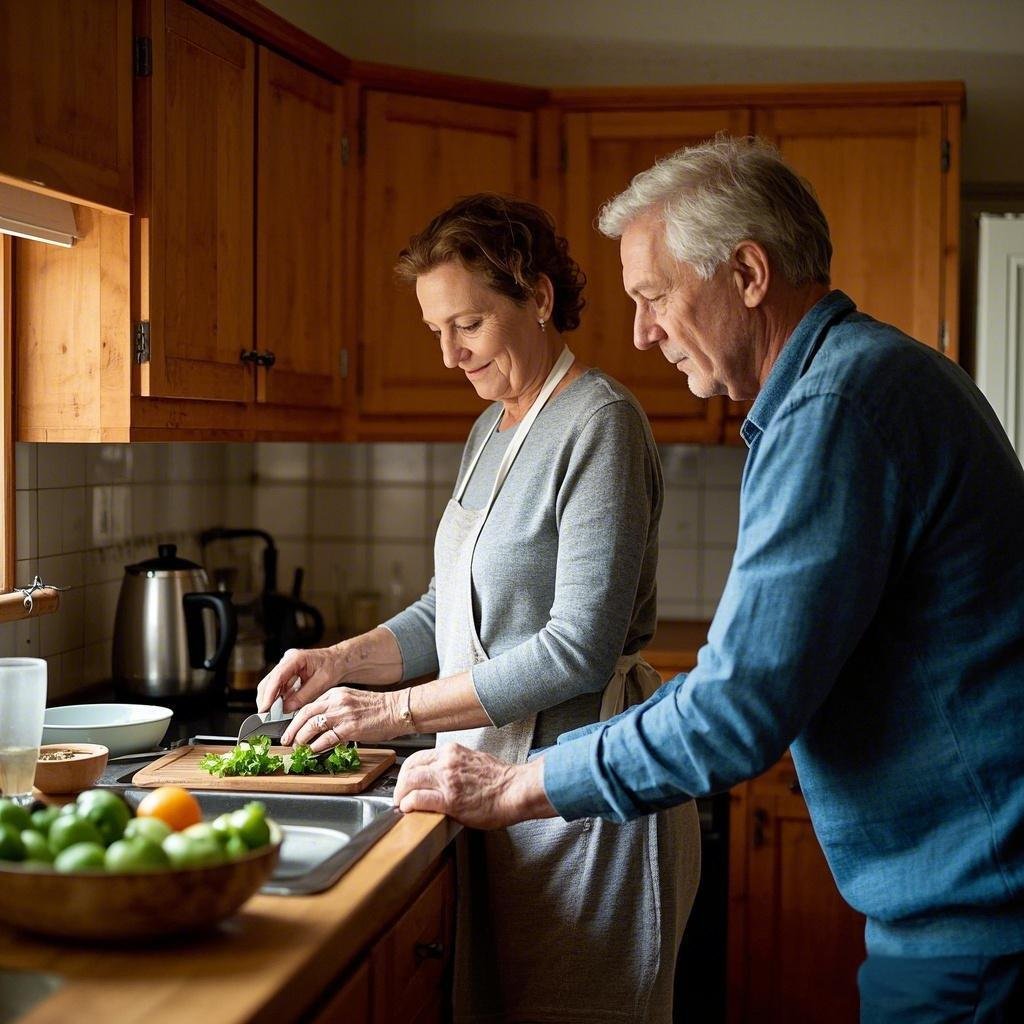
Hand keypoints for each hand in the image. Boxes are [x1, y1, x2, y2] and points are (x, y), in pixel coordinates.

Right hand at [256, 647, 338, 713]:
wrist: (339, 661)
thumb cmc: (333, 667)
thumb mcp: (321, 683)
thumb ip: (303, 696)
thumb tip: (286, 709)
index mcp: (295, 658)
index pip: (277, 677)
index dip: (269, 694)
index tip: (265, 709)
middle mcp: (287, 660)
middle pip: (269, 681)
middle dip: (266, 699)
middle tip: (266, 716)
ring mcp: (286, 666)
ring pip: (270, 685)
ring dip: (271, 700)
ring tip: (272, 715)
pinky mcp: (287, 673)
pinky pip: (278, 687)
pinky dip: (277, 698)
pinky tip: (280, 708)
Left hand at [280, 687, 401, 749]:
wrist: (397, 710)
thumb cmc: (378, 709)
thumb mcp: (352, 701)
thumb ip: (335, 709)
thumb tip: (319, 724)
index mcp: (335, 694)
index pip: (308, 706)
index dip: (296, 720)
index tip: (291, 729)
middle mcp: (337, 701)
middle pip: (305, 715)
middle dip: (292, 730)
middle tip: (287, 741)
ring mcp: (343, 714)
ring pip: (312, 726)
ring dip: (302, 739)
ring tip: (299, 747)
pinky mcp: (350, 728)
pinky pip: (327, 738)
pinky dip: (317, 746)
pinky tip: (314, 750)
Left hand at [393, 744, 556, 828]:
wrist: (516, 790)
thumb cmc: (501, 780)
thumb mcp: (475, 760)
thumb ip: (456, 765)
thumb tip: (445, 775)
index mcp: (452, 751)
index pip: (418, 757)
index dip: (407, 771)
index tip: (406, 780)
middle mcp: (446, 761)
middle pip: (410, 768)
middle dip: (400, 783)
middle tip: (399, 795)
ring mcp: (447, 780)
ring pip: (410, 782)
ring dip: (401, 794)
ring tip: (401, 804)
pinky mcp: (449, 800)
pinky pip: (418, 799)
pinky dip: (408, 804)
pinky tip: (408, 809)